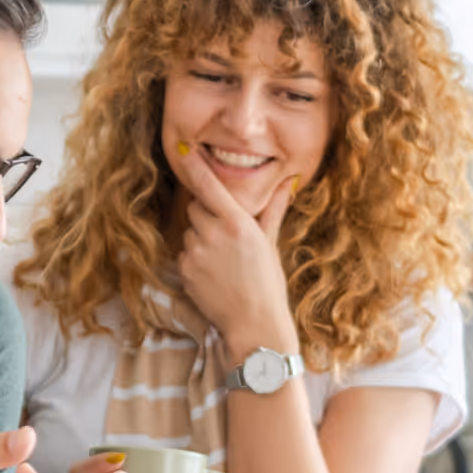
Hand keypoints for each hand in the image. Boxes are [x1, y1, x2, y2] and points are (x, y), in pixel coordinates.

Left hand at [175, 152, 299, 357]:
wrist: (253, 324)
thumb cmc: (267, 283)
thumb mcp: (270, 244)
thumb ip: (272, 210)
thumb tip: (288, 182)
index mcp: (237, 223)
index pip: (208, 185)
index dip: (194, 165)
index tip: (183, 148)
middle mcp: (213, 234)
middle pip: (195, 207)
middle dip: (206, 214)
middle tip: (225, 234)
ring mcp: (195, 253)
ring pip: (189, 231)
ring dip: (200, 238)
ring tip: (222, 260)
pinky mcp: (184, 270)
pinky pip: (183, 254)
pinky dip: (194, 259)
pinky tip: (213, 274)